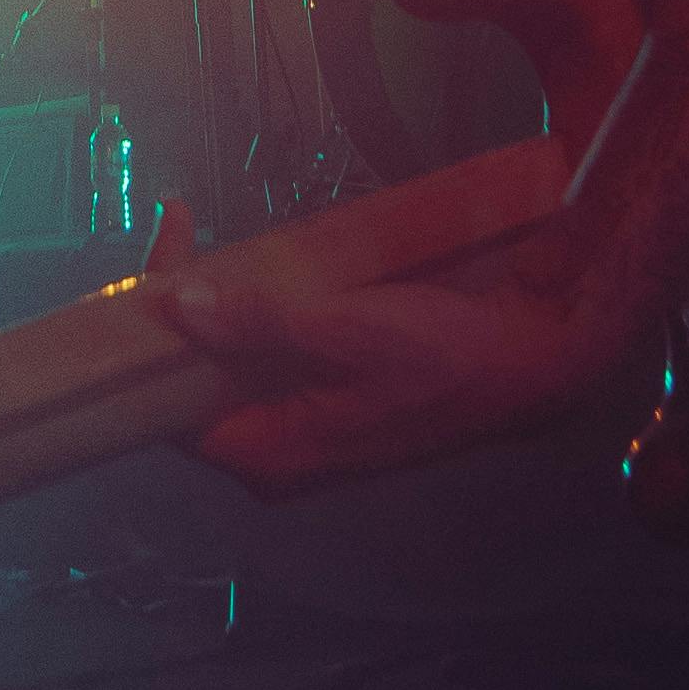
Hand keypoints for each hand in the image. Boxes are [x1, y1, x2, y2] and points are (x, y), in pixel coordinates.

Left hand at [163, 257, 613, 493]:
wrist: (540, 364)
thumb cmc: (447, 358)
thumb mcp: (349, 331)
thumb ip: (258, 322)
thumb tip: (176, 305)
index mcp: (269, 455)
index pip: (168, 411)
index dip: (148, 343)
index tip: (156, 270)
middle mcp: (279, 453)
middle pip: (196, 385)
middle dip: (178, 311)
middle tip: (178, 233)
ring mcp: (307, 428)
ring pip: (232, 369)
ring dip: (216, 306)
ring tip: (200, 238)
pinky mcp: (334, 401)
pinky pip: (271, 361)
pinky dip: (255, 314)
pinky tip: (256, 267)